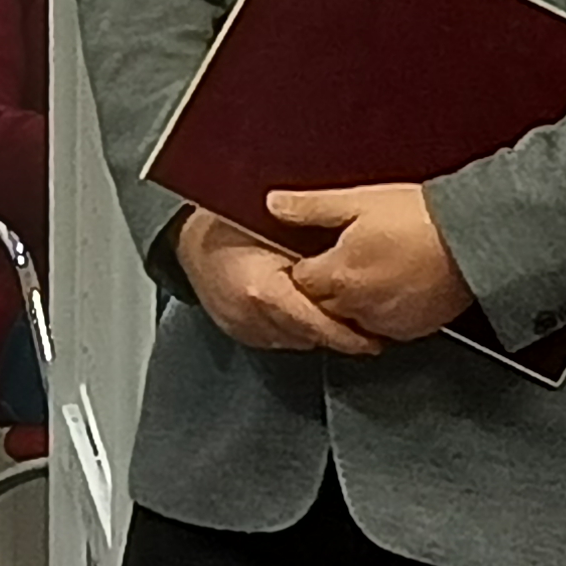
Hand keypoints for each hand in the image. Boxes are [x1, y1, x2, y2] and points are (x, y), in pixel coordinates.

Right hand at [173, 206, 385, 356]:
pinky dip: (291, 328)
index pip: (318, 326)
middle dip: (336, 332)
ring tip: (332, 313)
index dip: (350, 335)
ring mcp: (242, 327)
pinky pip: (275, 338)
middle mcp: (252, 316)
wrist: (191, 236)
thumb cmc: (233, 224)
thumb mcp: (282, 231)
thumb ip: (317, 256)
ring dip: (314, 330)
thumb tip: (358, 270)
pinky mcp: (237, 331)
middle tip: (364, 325)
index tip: (375, 339)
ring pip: (295, 341)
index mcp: (265, 291)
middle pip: (310, 337)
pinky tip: (299, 311)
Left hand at [264, 183, 476, 343]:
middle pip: (319, 304)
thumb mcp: (358, 201)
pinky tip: (389, 291)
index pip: (298, 281)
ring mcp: (384, 321)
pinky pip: (381, 329)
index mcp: (337, 274)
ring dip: (349, 304)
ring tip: (367, 276)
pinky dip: (378, 315)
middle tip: (340, 264)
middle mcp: (356, 305)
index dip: (302, 265)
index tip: (312, 254)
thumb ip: (310, 207)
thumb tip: (273, 205)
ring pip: (348, 320)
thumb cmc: (421, 218)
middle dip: (322, 288)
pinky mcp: (410, 330)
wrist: (475, 239)